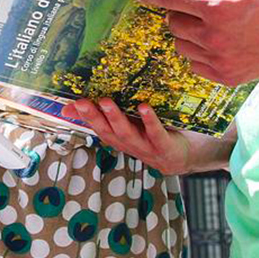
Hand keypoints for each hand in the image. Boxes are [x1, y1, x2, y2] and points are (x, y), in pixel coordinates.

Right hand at [62, 98, 194, 174]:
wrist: (186, 155)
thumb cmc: (154, 135)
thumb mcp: (130, 124)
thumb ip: (107, 115)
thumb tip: (73, 106)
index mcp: (121, 139)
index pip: (99, 129)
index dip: (85, 118)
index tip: (72, 105)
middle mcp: (130, 145)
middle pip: (109, 132)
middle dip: (95, 118)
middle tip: (83, 102)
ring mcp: (148, 148)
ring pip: (128, 135)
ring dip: (116, 119)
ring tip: (106, 102)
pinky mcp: (166, 147)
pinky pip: (156, 133)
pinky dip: (149, 121)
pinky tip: (143, 107)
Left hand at [137, 0, 258, 85]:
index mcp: (216, 7)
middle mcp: (213, 36)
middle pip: (173, 23)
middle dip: (179, 11)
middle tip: (197, 6)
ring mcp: (219, 60)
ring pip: (181, 45)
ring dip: (187, 33)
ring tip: (210, 25)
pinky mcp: (225, 77)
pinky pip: (194, 64)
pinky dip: (198, 52)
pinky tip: (217, 43)